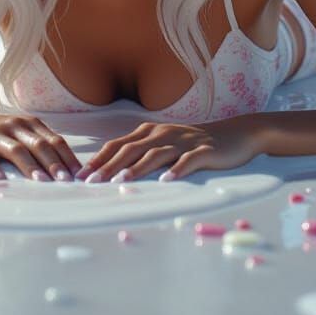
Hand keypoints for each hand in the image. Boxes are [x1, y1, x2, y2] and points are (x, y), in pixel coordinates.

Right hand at [0, 107, 82, 181]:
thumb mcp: (15, 132)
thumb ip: (34, 144)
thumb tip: (60, 167)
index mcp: (28, 124)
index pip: (54, 140)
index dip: (68, 156)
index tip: (80, 174)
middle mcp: (14, 126)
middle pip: (39, 144)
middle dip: (54, 163)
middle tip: (66, 181)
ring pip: (17, 150)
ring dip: (31, 167)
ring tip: (41, 182)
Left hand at [76, 117, 261, 182]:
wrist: (235, 134)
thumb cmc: (194, 144)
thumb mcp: (165, 144)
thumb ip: (142, 154)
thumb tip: (113, 172)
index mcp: (150, 132)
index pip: (118, 144)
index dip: (99, 158)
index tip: (80, 175)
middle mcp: (163, 134)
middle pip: (131, 149)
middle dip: (109, 166)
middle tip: (92, 182)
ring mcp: (183, 141)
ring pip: (156, 153)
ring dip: (137, 168)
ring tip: (121, 182)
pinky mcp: (204, 151)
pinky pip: (188, 160)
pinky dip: (177, 169)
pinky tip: (167, 180)